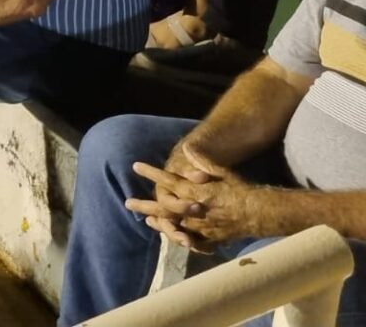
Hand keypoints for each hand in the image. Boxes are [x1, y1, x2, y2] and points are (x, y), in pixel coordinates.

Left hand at [128, 149, 256, 248]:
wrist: (260, 213)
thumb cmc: (240, 189)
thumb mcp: (221, 171)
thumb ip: (202, 161)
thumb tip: (186, 147)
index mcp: (195, 191)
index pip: (167, 180)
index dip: (151, 172)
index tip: (136, 166)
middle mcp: (193, 210)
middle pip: (162, 208)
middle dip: (143, 205)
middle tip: (128, 203)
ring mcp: (200, 226)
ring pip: (173, 226)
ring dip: (159, 222)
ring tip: (146, 220)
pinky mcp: (209, 238)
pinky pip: (191, 241)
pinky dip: (180, 237)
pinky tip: (173, 235)